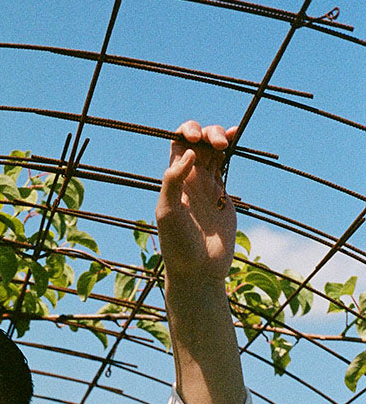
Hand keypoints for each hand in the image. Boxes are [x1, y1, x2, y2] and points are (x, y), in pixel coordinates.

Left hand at [156, 120, 237, 284]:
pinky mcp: (221, 195)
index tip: (195, 139)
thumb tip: (189, 152)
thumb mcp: (168, 212)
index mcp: (173, 180)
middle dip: (207, 133)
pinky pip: (225, 165)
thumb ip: (173, 180)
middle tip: (217, 145)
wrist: (198, 270)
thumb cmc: (178, 245)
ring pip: (212, 149)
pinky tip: (236, 137)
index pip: (177, 144)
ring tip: (226, 142)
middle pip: (198, 142)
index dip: (186, 132)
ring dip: (219, 136)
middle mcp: (188, 179)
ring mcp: (206, 185)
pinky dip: (231, 148)